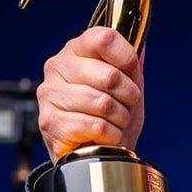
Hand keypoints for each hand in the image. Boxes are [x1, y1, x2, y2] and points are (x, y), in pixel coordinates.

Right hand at [37, 27, 145, 160]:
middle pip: (110, 76)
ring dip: (119, 119)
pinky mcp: (50, 122)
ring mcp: (50, 94)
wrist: (94, 153)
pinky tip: (102, 136)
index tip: (131, 73)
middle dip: (128, 97)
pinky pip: (96, 126)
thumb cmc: (108, 116)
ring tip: (113, 123)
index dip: (126, 58)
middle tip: (124, 107)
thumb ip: (131, 67)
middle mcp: (57, 67)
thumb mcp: (127, 86)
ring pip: (104, 103)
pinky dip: (109, 135)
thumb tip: (141, 51)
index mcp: (76, 50)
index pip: (104, 39)